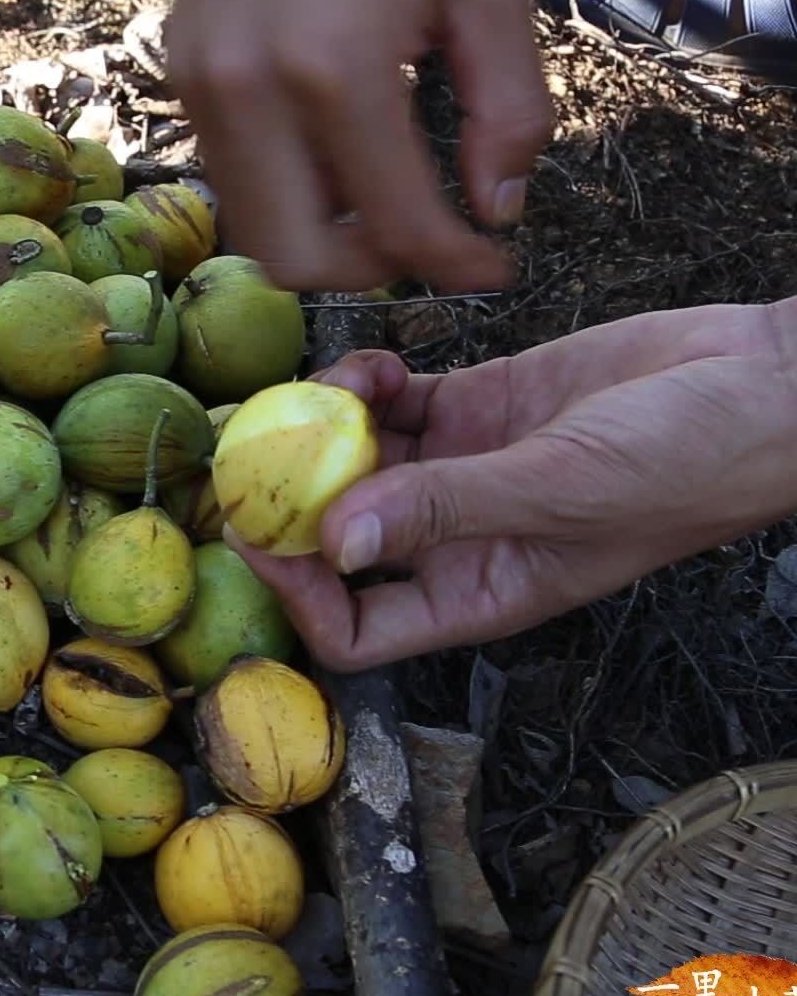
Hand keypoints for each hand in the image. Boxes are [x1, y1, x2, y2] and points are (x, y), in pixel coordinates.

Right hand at [163, 0, 554, 293]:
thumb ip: (508, 105)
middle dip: (373, 267)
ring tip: (387, 194)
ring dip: (326, 234)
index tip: (493, 268)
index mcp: (335, 67)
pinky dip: (293, 186)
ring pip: (254, 226)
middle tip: (428, 238)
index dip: (457, 265)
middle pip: (296, 259)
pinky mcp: (182, 69)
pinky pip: (234, 171)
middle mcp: (249, 88)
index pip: (398, 222)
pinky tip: (341, 145)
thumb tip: (497, 208)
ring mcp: (201, 82)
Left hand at [224, 298, 796, 671]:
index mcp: (476, 593)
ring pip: (354, 463)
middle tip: (249, 454)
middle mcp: (454, 541)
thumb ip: (448, 509)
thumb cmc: (686, 462)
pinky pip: (391, 406)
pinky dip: (365, 385)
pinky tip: (369, 365)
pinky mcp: (473, 409)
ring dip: (324, 430)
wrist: (758, 381)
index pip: (356, 630)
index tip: (260, 533)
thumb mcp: (562, 490)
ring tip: (325, 390)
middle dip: (287, 503)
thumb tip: (338, 540)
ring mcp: (458, 472)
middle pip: (336, 541)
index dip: (299, 596)